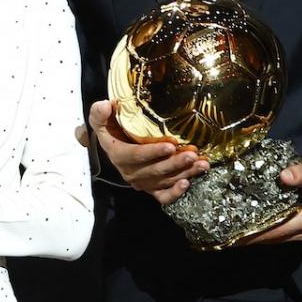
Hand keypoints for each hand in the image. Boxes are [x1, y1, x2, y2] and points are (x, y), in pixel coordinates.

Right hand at [88, 99, 208, 204]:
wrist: (115, 146)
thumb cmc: (111, 130)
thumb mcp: (101, 120)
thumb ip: (99, 113)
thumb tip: (107, 104)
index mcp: (118, 155)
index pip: (136, 156)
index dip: (153, 152)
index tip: (171, 145)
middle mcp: (131, 172)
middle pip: (155, 170)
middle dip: (176, 163)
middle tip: (193, 154)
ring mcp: (142, 182)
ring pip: (165, 181)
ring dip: (185, 173)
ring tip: (202, 164)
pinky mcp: (151, 188)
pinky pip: (163, 196)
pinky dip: (175, 193)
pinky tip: (189, 183)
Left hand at [239, 151, 301, 244]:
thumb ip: (299, 172)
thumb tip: (283, 177)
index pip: (277, 231)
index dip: (256, 235)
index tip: (237, 236)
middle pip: (278, 239)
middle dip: (256, 238)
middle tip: (233, 235)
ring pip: (283, 239)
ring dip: (264, 237)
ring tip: (242, 233)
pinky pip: (289, 235)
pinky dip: (275, 233)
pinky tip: (261, 227)